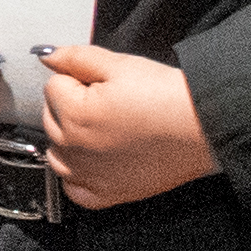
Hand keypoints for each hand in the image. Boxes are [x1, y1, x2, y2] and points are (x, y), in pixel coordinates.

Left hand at [37, 46, 217, 209]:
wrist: (204, 128)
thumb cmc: (167, 97)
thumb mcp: (121, 65)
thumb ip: (76, 57)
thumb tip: (47, 56)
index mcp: (75, 114)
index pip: (53, 86)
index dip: (78, 79)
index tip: (103, 84)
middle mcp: (74, 149)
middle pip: (51, 118)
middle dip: (71, 106)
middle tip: (110, 103)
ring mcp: (88, 176)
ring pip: (56, 153)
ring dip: (70, 139)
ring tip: (105, 128)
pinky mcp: (106, 195)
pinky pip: (73, 188)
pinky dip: (78, 175)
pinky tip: (97, 159)